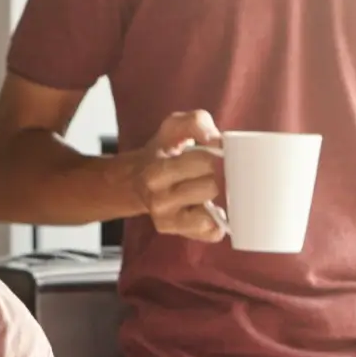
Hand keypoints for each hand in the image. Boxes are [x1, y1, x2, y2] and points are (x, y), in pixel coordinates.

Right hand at [133, 110, 226, 242]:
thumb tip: (216, 141)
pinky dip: (217, 222)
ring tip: (210, 188)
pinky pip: (211, 233)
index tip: (218, 153)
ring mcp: (167, 220)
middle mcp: (158, 199)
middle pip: (211, 187)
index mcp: (156, 171)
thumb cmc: (162, 152)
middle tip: (215, 171)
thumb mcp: (173, 127)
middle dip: (220, 177)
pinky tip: (210, 209)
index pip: (204, 162)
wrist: (136, 181)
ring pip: (211, 214)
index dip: (218, 155)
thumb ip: (195, 123)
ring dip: (218, 200)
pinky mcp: (178, 233)